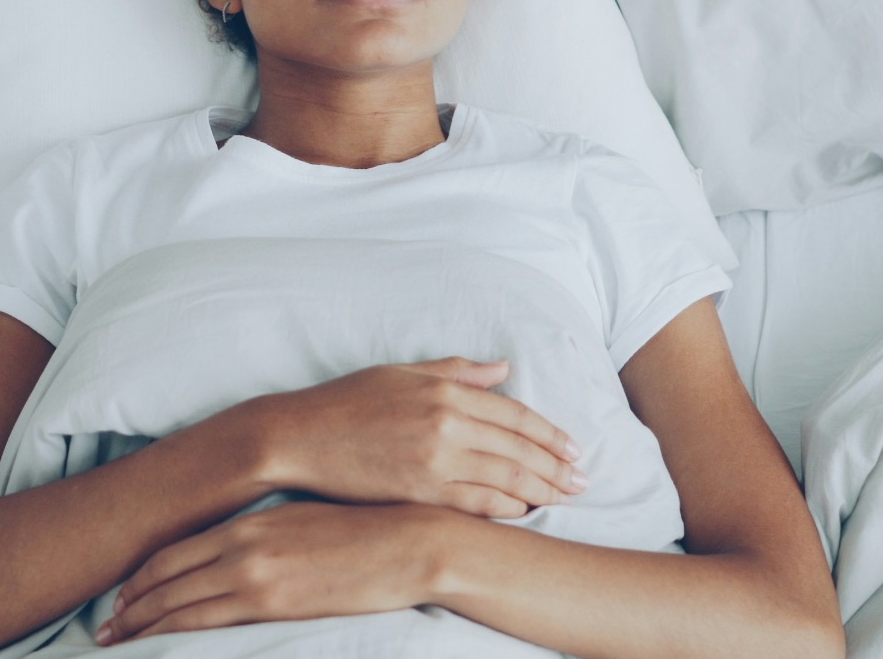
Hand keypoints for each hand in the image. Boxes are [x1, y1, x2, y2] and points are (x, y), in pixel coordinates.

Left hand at [94, 501, 453, 645]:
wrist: (407, 542)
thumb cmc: (364, 534)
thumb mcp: (302, 523)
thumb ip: (263, 537)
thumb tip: (238, 555)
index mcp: (247, 522)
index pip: (174, 551)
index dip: (141, 577)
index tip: (120, 596)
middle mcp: (241, 544)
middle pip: (164, 579)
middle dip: (128, 607)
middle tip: (103, 629)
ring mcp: (254, 574)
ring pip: (176, 605)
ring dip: (139, 626)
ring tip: (115, 643)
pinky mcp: (272, 603)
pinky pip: (204, 624)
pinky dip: (171, 636)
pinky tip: (155, 647)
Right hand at [248, 356, 587, 517]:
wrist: (299, 437)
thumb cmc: (347, 402)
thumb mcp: (403, 373)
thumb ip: (457, 371)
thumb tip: (503, 369)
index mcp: (445, 390)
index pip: (514, 414)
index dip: (549, 433)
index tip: (573, 448)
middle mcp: (447, 422)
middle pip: (519, 447)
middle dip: (556, 465)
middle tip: (583, 480)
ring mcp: (435, 459)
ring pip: (506, 477)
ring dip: (541, 489)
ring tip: (564, 498)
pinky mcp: (419, 490)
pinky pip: (476, 503)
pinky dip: (506, 509)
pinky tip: (524, 513)